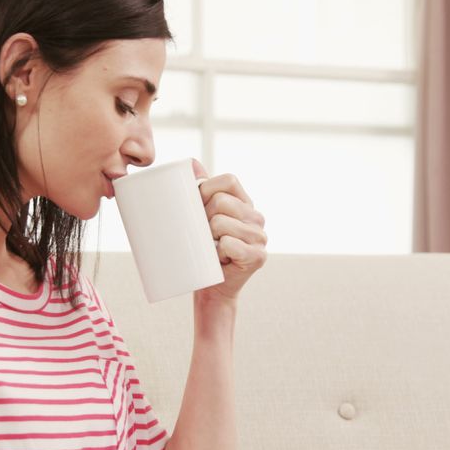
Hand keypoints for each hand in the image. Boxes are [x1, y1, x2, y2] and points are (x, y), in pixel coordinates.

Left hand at [191, 159, 267, 301]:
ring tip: (211, 248)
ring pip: (220, 223)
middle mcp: (256, 217)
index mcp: (245, 203)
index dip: (208, 188)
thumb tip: (190, 162)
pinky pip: (228, 244)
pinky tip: (220, 260)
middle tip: (203, 235)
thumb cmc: (204, 251)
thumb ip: (200, 189)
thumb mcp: (201, 217)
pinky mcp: (257, 257)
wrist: (212, 287)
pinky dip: (218, 253)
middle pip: (221, 202)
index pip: (229, 181)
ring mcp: (259, 237)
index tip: (197, 205)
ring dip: (208, 238)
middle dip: (203, 218)